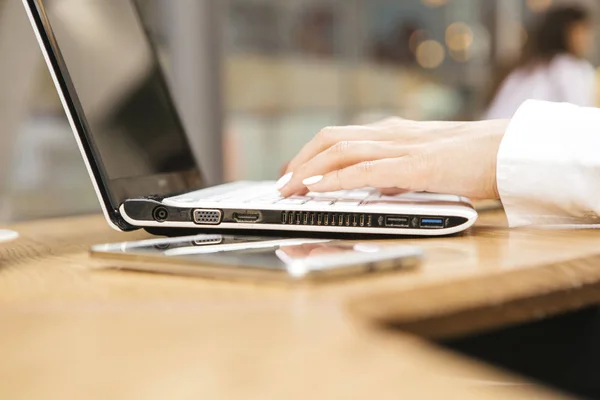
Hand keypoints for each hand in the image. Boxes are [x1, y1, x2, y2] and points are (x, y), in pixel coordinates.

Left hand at [277, 118, 508, 199]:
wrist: (509, 151)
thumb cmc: (471, 159)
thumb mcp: (423, 164)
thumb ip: (397, 172)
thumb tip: (375, 187)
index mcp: (392, 133)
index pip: (340, 137)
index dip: (310, 153)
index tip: (293, 172)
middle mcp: (391, 134)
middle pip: (331, 139)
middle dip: (300, 160)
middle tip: (283, 183)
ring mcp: (402, 148)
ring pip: (341, 150)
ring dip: (309, 169)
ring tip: (290, 188)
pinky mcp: (416, 167)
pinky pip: (367, 170)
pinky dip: (337, 178)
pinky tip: (319, 187)